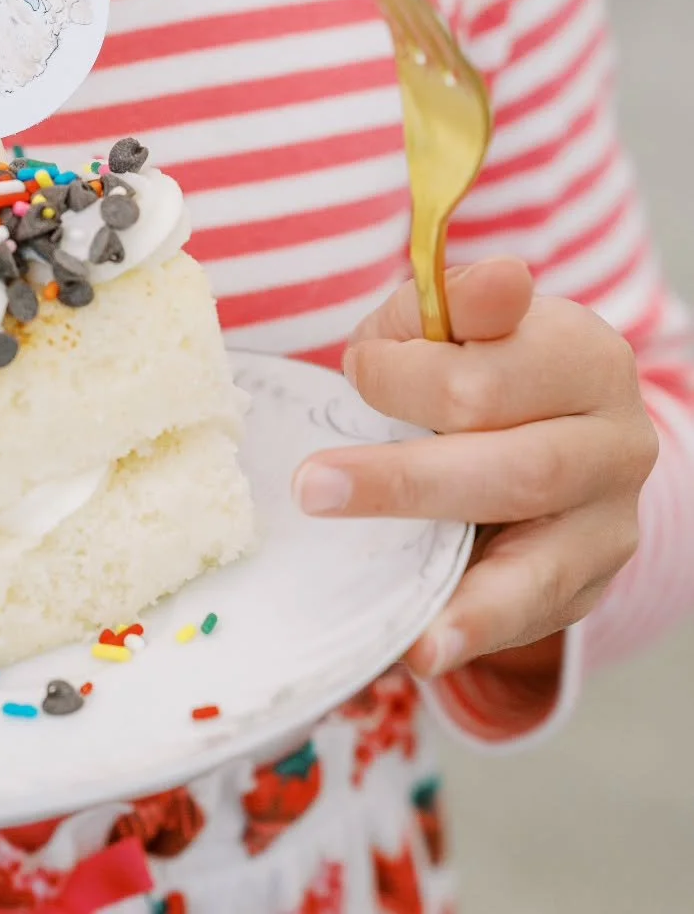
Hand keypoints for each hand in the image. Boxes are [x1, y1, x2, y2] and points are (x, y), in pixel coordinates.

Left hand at [292, 258, 658, 679]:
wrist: (543, 420)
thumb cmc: (478, 360)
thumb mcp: (455, 319)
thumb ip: (456, 303)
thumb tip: (498, 279)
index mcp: (585, 357)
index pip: (491, 375)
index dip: (409, 375)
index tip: (354, 371)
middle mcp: (616, 442)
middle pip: (518, 469)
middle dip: (407, 482)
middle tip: (314, 487)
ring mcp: (609, 522)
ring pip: (538, 558)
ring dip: (458, 590)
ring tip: (400, 626)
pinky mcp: (589, 582)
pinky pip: (535, 615)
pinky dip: (478, 633)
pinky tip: (427, 651)